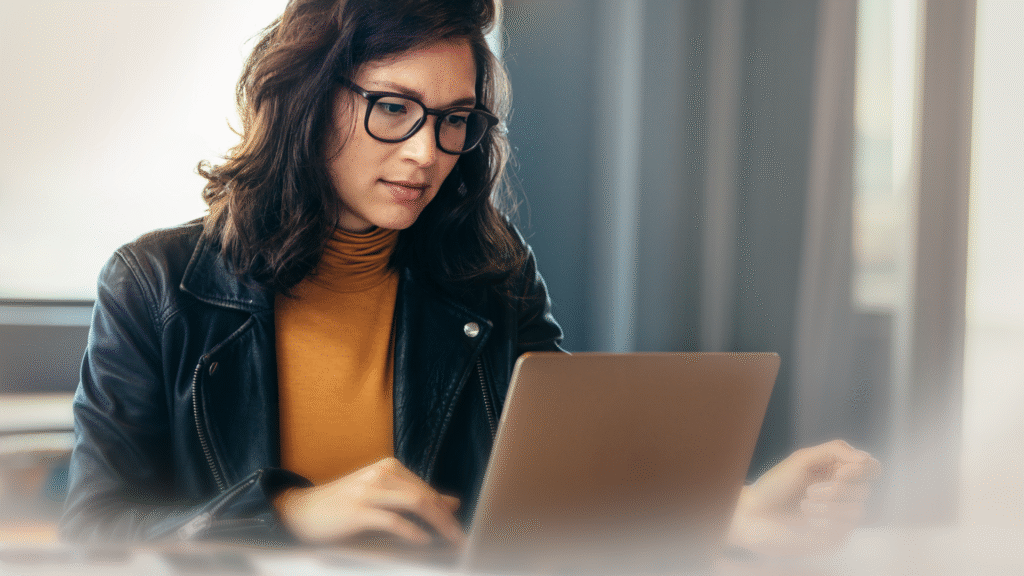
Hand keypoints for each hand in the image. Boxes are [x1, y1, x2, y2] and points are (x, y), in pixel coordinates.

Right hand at [273, 456, 465, 547]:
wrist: (300, 511)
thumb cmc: (342, 506)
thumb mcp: (381, 497)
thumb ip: (414, 498)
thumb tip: (452, 503)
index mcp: (388, 468)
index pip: (427, 489)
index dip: (446, 510)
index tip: (460, 529)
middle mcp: (380, 474)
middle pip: (425, 495)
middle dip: (447, 519)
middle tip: (461, 538)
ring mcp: (368, 490)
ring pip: (414, 503)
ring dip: (437, 524)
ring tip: (450, 540)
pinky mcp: (357, 510)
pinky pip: (392, 520)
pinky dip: (411, 531)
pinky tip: (423, 540)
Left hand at [727, 439, 879, 556]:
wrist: (753, 514)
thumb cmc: (774, 485)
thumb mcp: (802, 459)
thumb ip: (835, 451)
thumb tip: (866, 458)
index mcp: (838, 473)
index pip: (872, 469)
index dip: (863, 470)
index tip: (841, 473)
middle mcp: (844, 495)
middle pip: (866, 490)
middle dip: (836, 490)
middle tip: (809, 491)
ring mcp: (841, 518)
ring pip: (858, 511)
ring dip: (827, 507)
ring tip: (803, 505)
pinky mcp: (835, 538)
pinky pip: (844, 529)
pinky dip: (822, 522)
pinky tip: (806, 522)